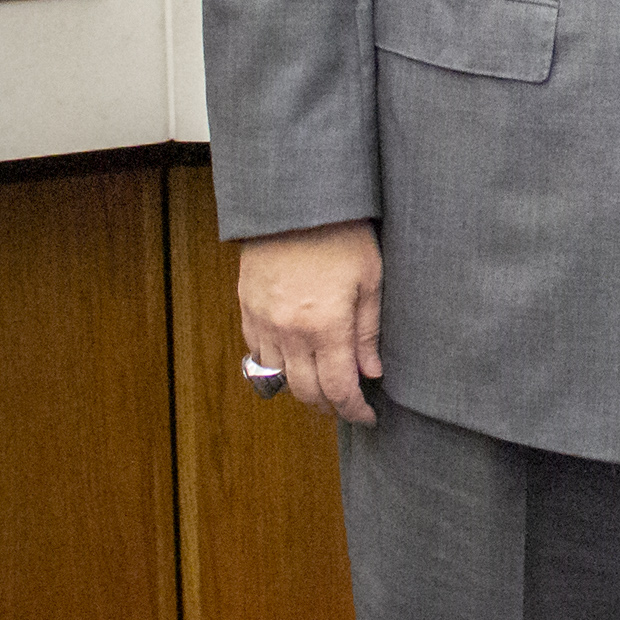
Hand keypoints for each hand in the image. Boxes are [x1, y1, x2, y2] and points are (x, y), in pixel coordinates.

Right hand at [236, 221, 383, 425]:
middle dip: (329, 405)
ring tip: (321, 386)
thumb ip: (368, 332)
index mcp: (326, 327)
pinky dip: (275, 365)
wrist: (295, 202)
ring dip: (301, 388)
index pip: (339, 389)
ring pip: (278, 378)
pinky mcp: (247, 308)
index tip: (368, 417)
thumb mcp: (370, 280)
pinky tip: (293, 361)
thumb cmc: (341, 234)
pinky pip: (256, 353)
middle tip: (347, 405)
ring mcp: (264, 322)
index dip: (355, 411)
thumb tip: (372, 372)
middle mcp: (290, 332)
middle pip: (306, 392)